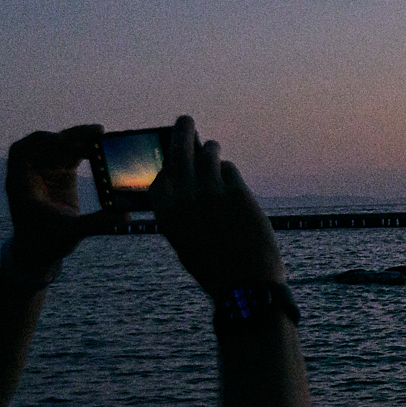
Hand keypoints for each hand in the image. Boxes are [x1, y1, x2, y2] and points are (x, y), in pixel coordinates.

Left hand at [4, 124, 127, 267]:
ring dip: (81, 140)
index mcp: (21, 184)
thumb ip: (97, 223)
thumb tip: (126, 216)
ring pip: (62, 147)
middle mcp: (31, 173)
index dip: (39, 142)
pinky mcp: (61, 175)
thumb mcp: (70, 233)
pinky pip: (72, 155)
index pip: (21, 152)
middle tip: (96, 132)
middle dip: (71, 136)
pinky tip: (101, 147)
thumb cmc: (45, 243)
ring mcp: (46, 172)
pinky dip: (86, 150)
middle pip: (48, 144)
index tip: (59, 141)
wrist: (39, 251)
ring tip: (102, 136)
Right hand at [151, 116, 285, 292]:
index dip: (166, 166)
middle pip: (180, 152)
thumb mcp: (188, 244)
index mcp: (166, 216)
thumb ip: (183, 214)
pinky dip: (228, 173)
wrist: (246, 286)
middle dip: (183, 132)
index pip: (159, 178)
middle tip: (185, 120)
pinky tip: (230, 181)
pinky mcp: (237, 192)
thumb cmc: (217, 269)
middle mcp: (184, 200)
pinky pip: (229, 170)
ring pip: (209, 154)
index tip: (170, 159)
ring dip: (211, 149)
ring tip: (212, 148)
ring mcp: (210, 193)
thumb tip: (186, 184)